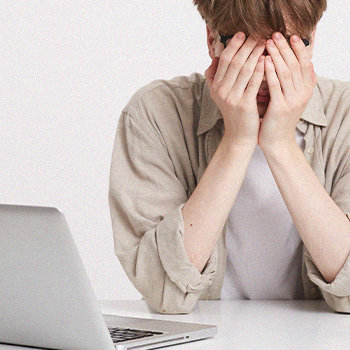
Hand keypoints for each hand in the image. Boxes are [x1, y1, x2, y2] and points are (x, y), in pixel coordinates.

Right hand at [205, 32, 264, 147]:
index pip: (223, 60)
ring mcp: (232, 98)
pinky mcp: (244, 105)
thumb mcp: (221, 96)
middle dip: (246, 46)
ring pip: (244, 69)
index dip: (233, 45)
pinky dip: (260, 69)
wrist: (240, 136)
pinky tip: (267, 59)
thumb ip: (216, 78)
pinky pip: (253, 82)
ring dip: (255, 53)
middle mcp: (221, 91)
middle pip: (234, 62)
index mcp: (216, 87)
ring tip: (265, 43)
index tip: (243, 34)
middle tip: (258, 34)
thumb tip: (215, 59)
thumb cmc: (235, 113)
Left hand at [259, 32, 316, 149]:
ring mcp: (292, 100)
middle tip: (275, 35)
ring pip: (286, 72)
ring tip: (268, 43)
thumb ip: (297, 83)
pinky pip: (276, 85)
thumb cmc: (279, 119)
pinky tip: (264, 61)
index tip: (290, 36)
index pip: (304, 63)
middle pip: (295, 64)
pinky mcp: (280, 108)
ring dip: (277, 55)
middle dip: (285, 48)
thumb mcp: (291, 99)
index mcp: (306, 90)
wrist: (277, 142)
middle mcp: (302, 93)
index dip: (298, 48)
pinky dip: (270, 71)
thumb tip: (306, 63)